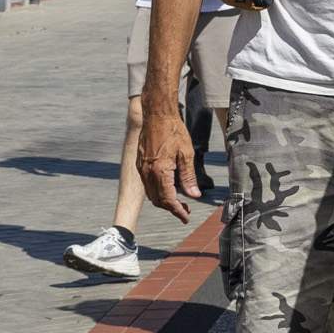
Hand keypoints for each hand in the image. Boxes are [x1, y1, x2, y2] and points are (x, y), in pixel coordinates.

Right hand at [137, 96, 202, 222]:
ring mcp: (141, 168)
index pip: (168, 199)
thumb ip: (189, 177)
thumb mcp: (187, 154)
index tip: (185, 217)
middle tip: (185, 210)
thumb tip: (194, 195)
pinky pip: (147, 183)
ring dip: (163, 200)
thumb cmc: (174, 131)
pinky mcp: (139, 163)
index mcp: (160, 171)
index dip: (177, 211)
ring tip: (179, 200)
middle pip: (158, 200)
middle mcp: (147, 173)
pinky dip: (157, 190)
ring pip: (151, 193)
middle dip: (171, 207)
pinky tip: (168, 186)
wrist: (157, 115)